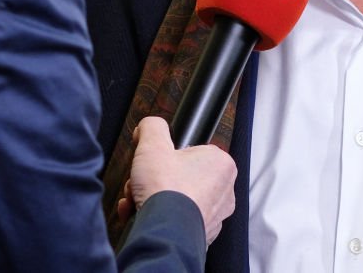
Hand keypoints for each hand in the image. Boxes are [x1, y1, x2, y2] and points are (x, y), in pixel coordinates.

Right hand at [117, 116, 236, 244]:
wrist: (164, 233)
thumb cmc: (166, 192)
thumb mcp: (153, 145)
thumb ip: (152, 128)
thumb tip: (149, 126)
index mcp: (221, 165)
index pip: (190, 153)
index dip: (165, 158)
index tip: (154, 163)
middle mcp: (224, 191)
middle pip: (180, 178)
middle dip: (154, 181)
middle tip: (142, 184)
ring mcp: (214, 216)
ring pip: (176, 200)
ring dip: (153, 200)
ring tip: (138, 202)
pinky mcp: (201, 236)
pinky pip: (175, 222)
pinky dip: (158, 218)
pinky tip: (140, 217)